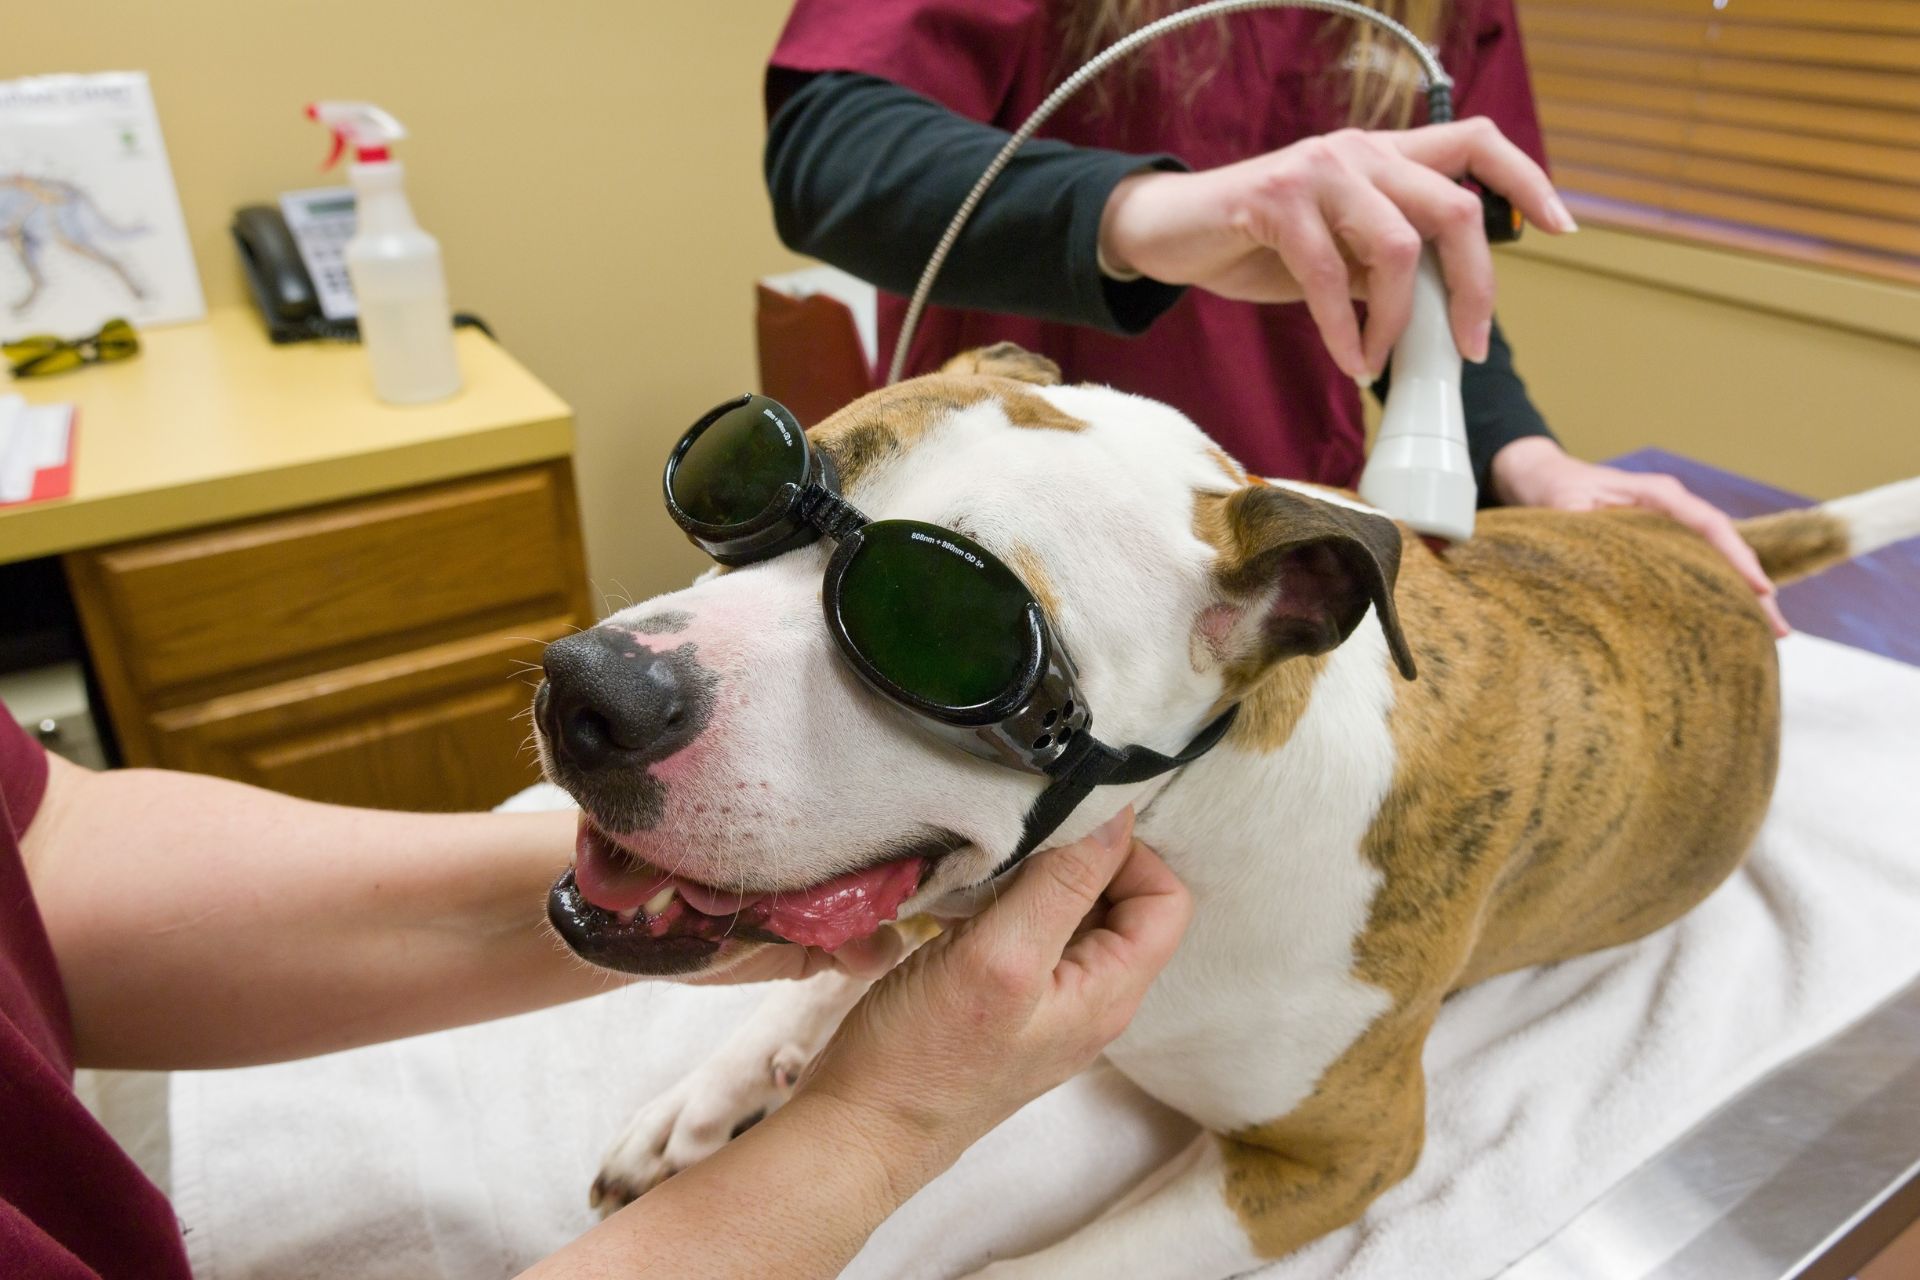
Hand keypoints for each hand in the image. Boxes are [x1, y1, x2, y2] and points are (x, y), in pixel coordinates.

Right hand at [799, 809, 1189, 1152]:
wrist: (861, 1128)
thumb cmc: (925, 1058)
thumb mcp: (1000, 958)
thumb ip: (1062, 885)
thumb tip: (1115, 817)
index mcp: (1108, 992)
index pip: (1166, 899)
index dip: (1127, 853)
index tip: (1065, 830)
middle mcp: (1088, 997)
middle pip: (1118, 900)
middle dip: (1073, 858)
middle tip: (1016, 844)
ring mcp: (1044, 1001)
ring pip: (1064, 911)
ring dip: (1029, 878)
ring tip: (981, 872)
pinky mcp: (1001, 999)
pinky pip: (1020, 931)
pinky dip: (996, 904)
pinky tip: (954, 901)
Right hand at [1099, 117, 1577, 381]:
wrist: (1170, 231)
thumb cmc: (1257, 244)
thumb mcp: (1336, 255)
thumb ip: (1387, 268)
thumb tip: (1443, 314)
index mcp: (1385, 155)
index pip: (1478, 143)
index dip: (1529, 181)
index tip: (1562, 231)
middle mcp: (1362, 150)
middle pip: (1456, 209)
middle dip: (1475, 289)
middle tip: (1468, 347)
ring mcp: (1320, 170)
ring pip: (1398, 248)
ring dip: (1398, 323)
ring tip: (1378, 361)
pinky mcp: (1276, 200)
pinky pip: (1331, 277)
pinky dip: (1345, 331)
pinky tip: (1346, 359)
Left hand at [1491, 436, 1789, 636]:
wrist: (1540, 476)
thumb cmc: (1553, 489)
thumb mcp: (1564, 505)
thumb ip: (1586, 527)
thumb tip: (1602, 564)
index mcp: (1658, 496)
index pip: (1710, 526)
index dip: (1737, 559)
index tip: (1760, 591)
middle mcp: (1671, 509)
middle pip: (1724, 547)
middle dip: (1753, 587)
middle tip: (1779, 631)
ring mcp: (1668, 525)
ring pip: (1714, 559)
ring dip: (1739, 593)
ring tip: (1768, 635)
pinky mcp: (1660, 542)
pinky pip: (1695, 565)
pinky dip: (1713, 590)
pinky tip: (1727, 620)